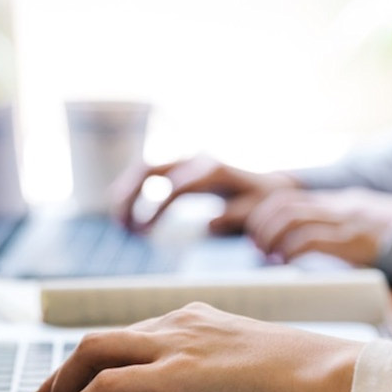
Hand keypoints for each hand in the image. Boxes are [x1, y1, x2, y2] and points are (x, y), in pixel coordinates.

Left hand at [20, 303, 360, 391]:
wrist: (327, 373)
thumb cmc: (303, 378)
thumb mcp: (247, 368)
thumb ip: (212, 375)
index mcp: (195, 319)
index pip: (126, 335)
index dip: (92, 363)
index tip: (74, 387)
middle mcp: (177, 323)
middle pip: (95, 340)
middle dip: (57, 374)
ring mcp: (174, 344)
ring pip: (89, 354)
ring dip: (58, 389)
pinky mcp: (174, 374)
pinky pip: (104, 387)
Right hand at [111, 155, 297, 232]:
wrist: (272, 185)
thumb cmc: (263, 203)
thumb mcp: (255, 211)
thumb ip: (234, 217)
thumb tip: (208, 223)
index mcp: (212, 171)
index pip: (174, 188)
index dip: (154, 210)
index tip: (142, 233)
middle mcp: (196, 159)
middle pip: (151, 168)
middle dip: (130, 195)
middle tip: (121, 224)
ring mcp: (188, 159)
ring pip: (146, 166)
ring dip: (127, 190)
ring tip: (119, 219)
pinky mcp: (184, 165)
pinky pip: (152, 170)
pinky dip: (135, 186)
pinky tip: (126, 208)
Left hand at [244, 188, 391, 265]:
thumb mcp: (363, 221)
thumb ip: (338, 227)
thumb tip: (304, 246)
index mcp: (337, 202)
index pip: (287, 196)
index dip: (264, 212)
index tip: (257, 233)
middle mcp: (337, 206)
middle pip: (284, 205)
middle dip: (262, 224)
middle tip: (258, 246)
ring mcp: (345, 220)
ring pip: (292, 219)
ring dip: (272, 236)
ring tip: (268, 254)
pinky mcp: (353, 239)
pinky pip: (312, 239)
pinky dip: (292, 249)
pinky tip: (286, 260)